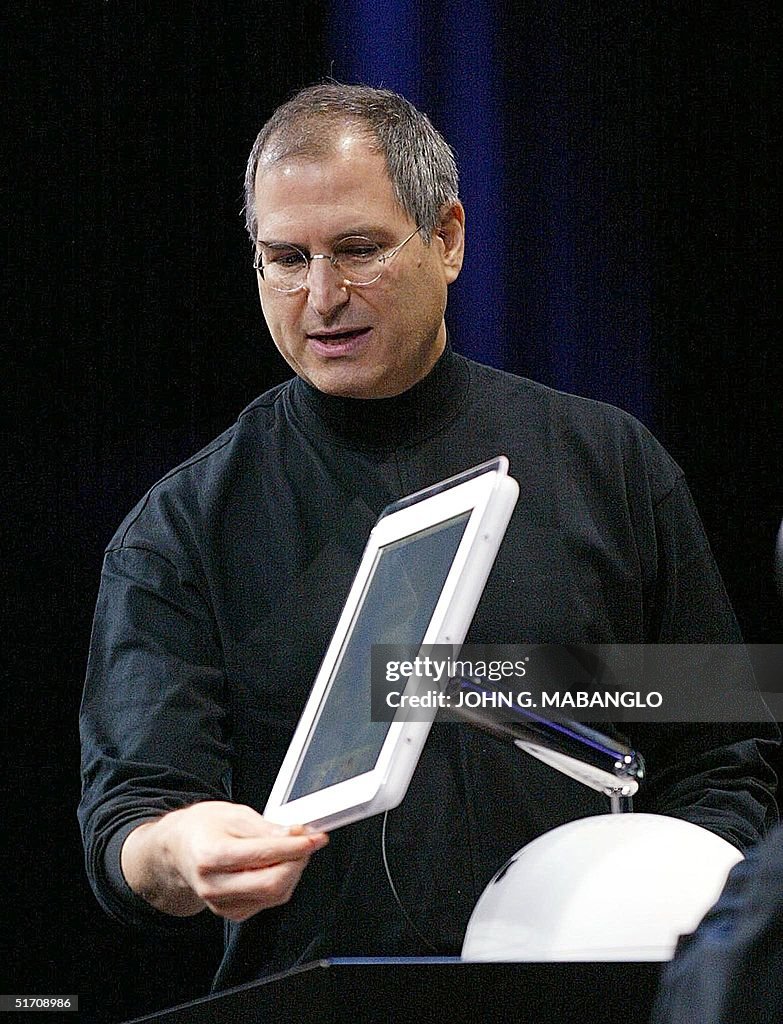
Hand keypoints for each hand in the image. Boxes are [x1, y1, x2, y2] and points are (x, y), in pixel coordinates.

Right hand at [121, 800, 327, 921]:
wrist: (179, 849)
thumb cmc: (203, 828)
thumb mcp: (234, 814)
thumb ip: (266, 828)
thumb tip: (295, 834)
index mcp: (211, 856)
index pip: (264, 856)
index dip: (296, 846)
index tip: (315, 837)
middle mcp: (214, 885)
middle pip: (272, 884)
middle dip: (299, 862)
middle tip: (309, 842)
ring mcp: (222, 904)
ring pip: (274, 896)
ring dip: (293, 872)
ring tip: (294, 850)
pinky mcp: (231, 913)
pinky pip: (268, 902)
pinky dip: (282, 883)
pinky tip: (280, 865)